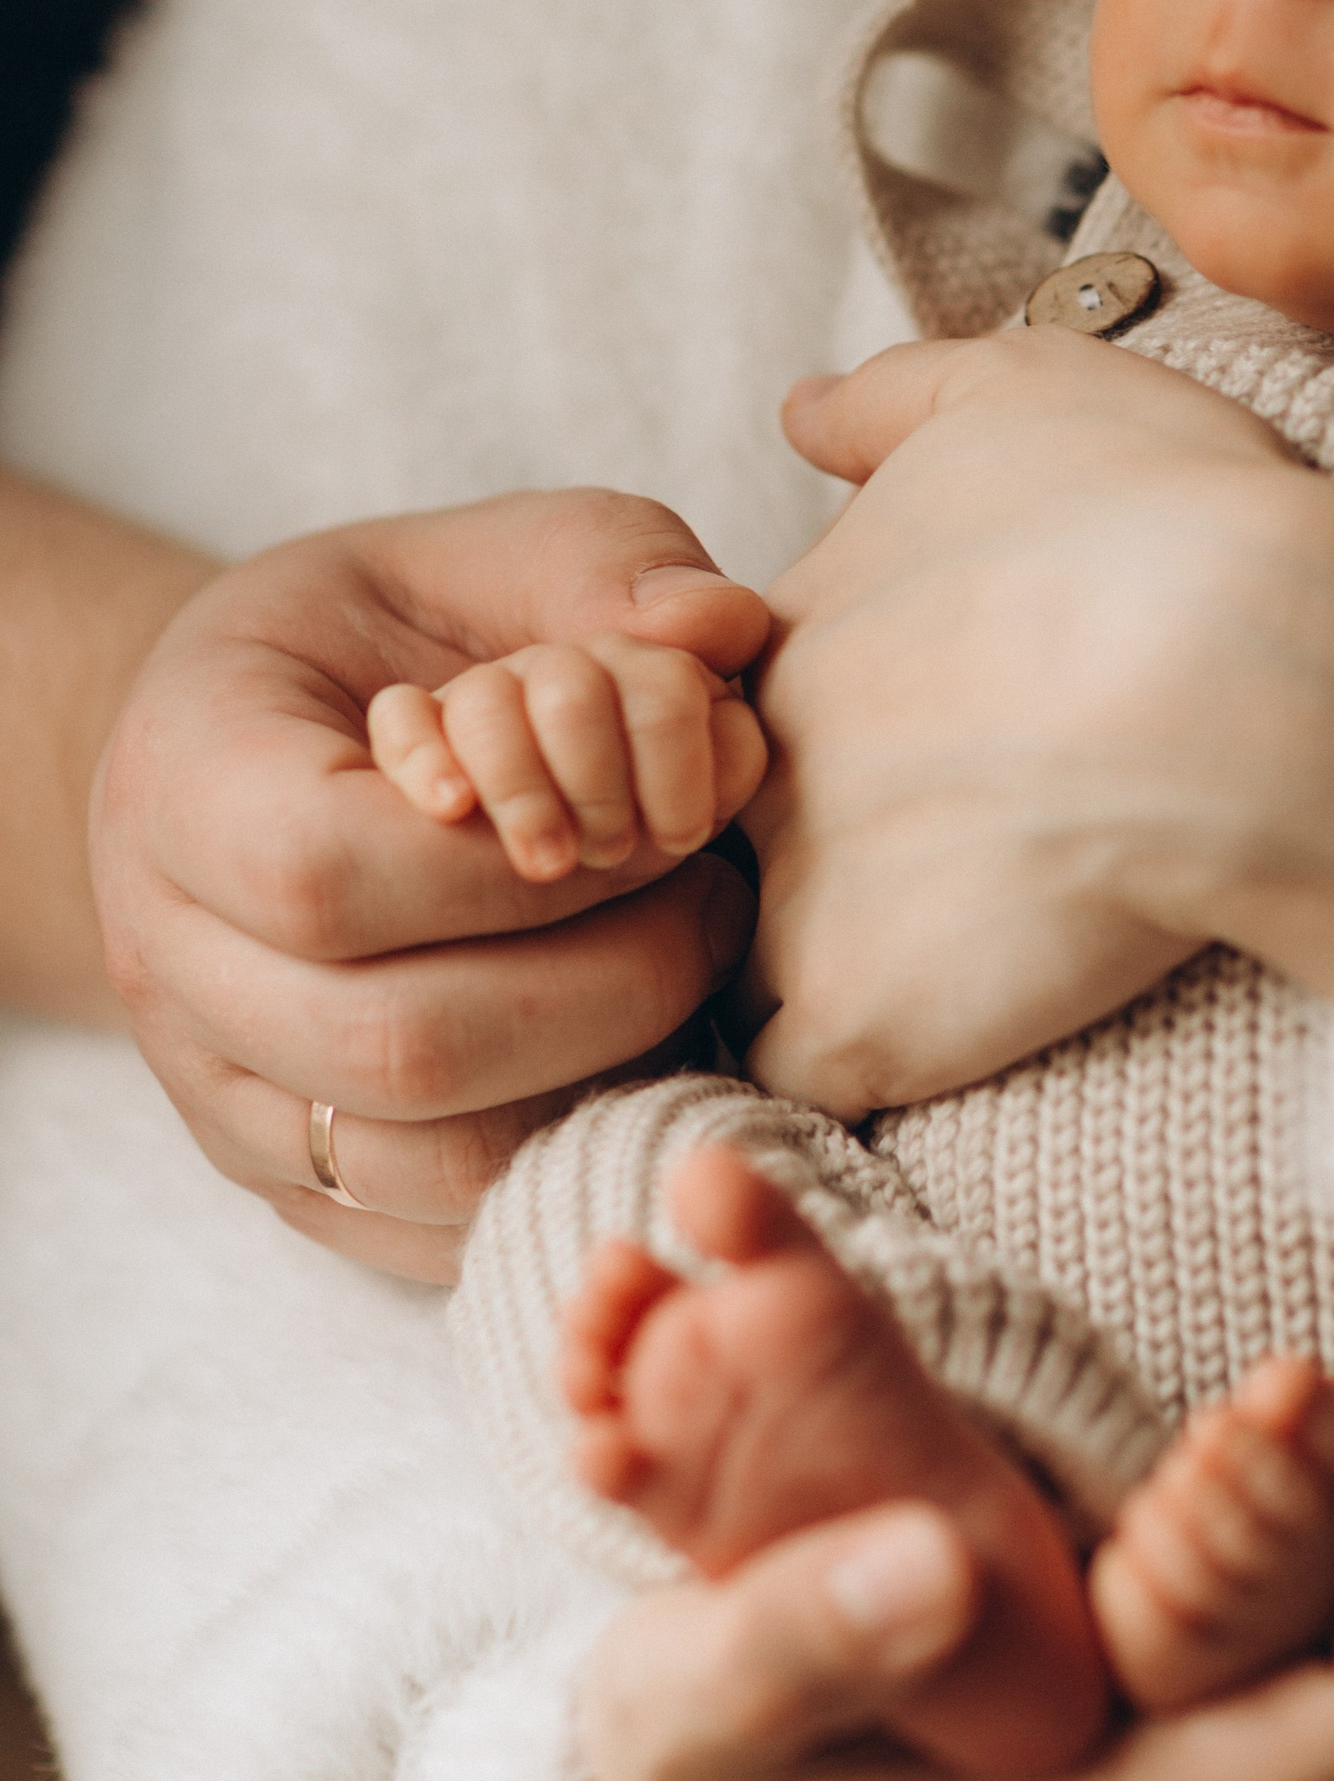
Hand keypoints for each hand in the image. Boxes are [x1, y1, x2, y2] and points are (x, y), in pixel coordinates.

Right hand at [93, 492, 768, 1282]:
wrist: (284, 745)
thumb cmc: (404, 635)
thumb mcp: (492, 548)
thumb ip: (612, 564)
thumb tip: (719, 633)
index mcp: (180, 779)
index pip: (326, 877)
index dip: (513, 870)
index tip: (639, 820)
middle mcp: (166, 956)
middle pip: (399, 1046)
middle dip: (610, 982)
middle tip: (717, 902)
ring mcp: (220, 1092)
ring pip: (434, 1165)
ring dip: (612, 1078)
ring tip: (693, 974)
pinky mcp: (295, 1183)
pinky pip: (444, 1231)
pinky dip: (576, 1156)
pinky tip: (653, 1057)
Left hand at [743, 330, 1333, 1112]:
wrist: (1250, 669)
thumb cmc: (1159, 514)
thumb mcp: (1015, 395)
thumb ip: (888, 404)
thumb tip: (796, 413)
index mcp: (792, 642)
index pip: (737, 727)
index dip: (830, 752)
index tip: (948, 759)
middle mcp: (760, 773)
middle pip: (732, 853)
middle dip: (813, 871)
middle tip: (959, 873)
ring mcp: (797, 905)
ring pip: (752, 972)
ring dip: (833, 978)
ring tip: (968, 971)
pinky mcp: (861, 1023)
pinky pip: (807, 1084)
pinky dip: (866, 1075)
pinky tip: (960, 1042)